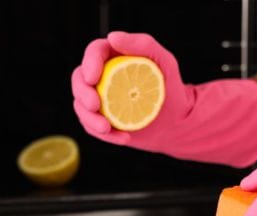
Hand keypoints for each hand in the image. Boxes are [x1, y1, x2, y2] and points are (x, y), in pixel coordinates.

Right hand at [71, 31, 190, 149]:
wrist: (177, 120)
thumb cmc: (171, 87)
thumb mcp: (164, 62)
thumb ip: (143, 44)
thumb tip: (112, 37)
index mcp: (114, 57)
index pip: (94, 52)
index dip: (89, 63)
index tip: (93, 78)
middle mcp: (102, 76)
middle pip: (79, 79)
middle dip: (82, 93)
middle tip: (95, 106)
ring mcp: (100, 99)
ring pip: (80, 106)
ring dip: (89, 119)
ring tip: (108, 128)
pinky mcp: (102, 120)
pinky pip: (92, 128)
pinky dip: (105, 135)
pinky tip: (123, 138)